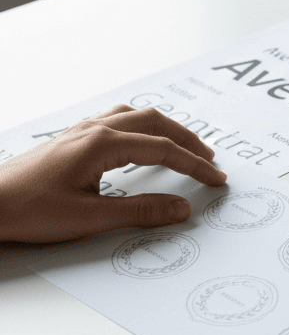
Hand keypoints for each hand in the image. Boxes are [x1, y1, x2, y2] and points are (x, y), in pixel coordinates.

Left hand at [0, 105, 226, 242]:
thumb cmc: (28, 209)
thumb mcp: (91, 218)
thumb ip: (141, 213)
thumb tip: (181, 208)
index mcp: (102, 144)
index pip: (162, 149)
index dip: (194, 165)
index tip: (216, 178)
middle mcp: (93, 130)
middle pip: (154, 122)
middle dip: (187, 140)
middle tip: (210, 160)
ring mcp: (81, 131)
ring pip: (135, 116)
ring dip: (165, 129)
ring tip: (184, 146)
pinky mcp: (72, 140)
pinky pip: (117, 121)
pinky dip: (142, 127)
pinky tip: (141, 141)